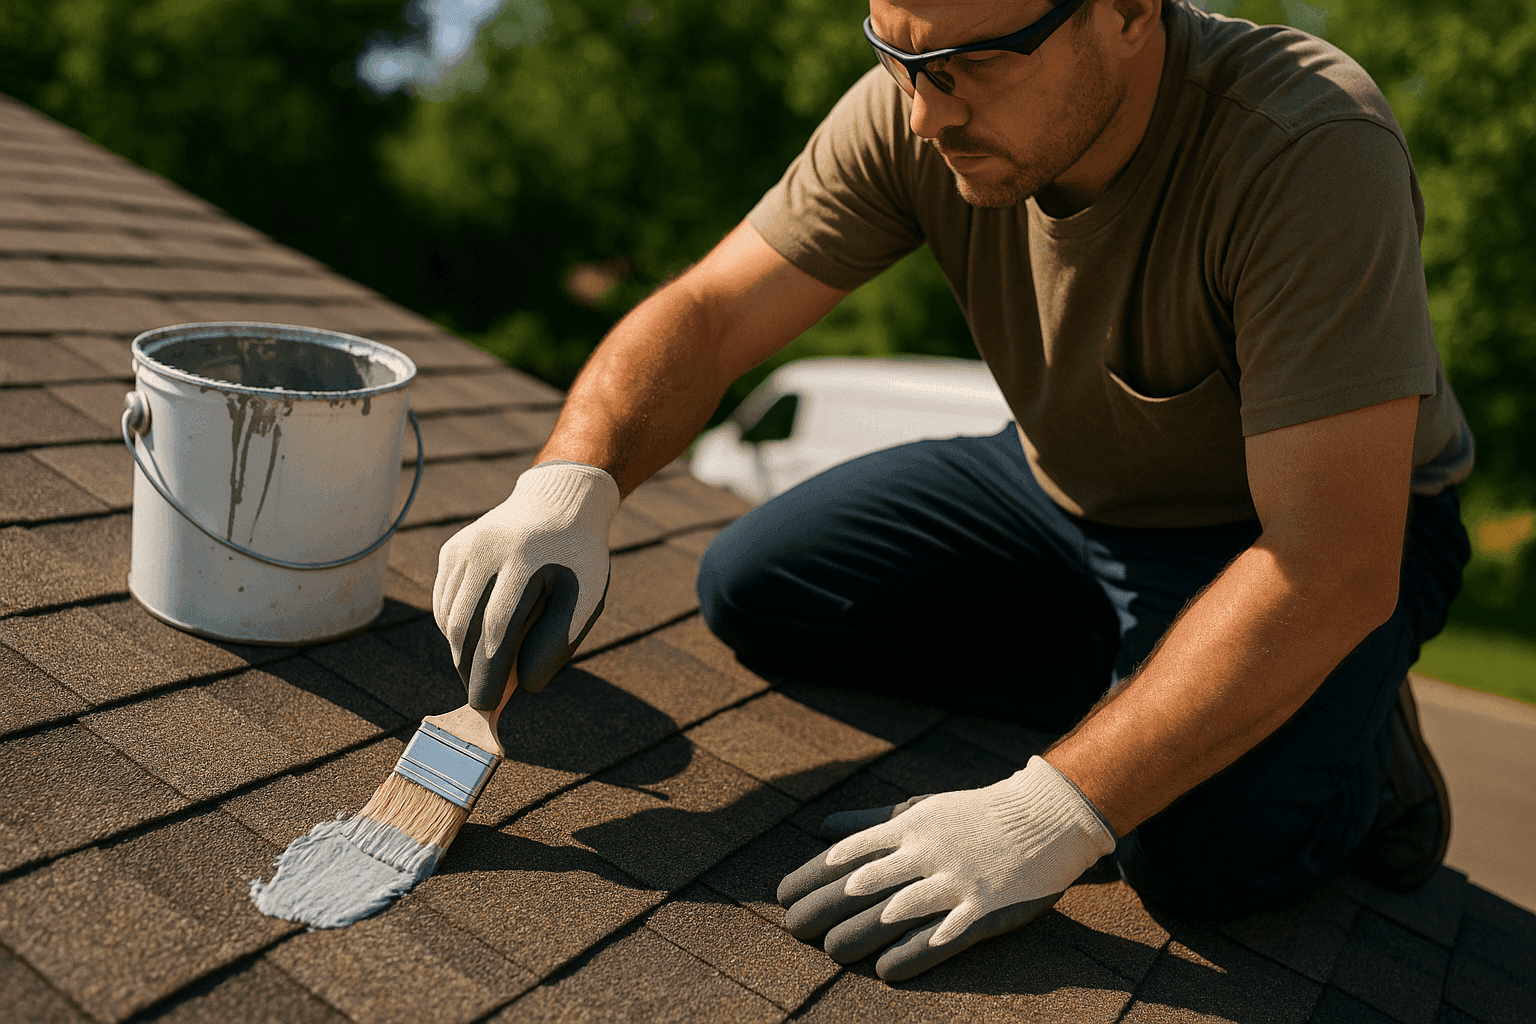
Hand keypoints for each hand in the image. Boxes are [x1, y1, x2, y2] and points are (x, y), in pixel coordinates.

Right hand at [433, 461, 619, 703]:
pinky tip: (475, 636)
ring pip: (450, 617)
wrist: (559, 501)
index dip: (488, 672)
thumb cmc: (578, 559)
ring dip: (461, 651)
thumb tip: (524, 686)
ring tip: (482, 668)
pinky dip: (455, 627)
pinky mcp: (452, 550)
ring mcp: (464, 549)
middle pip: (465, 627)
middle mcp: (486, 552)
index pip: (496, 629)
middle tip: (481, 697)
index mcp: (524, 562)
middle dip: (469, 670)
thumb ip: (557, 642)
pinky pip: (445, 601)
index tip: (486, 705)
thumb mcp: (586, 598)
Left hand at [776, 756, 1116, 981]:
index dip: (812, 876)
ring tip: (829, 951)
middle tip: (794, 928)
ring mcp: (956, 883)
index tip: (784, 895)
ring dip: (857, 935)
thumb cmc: (974, 816)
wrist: (1045, 817)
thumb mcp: (921, 809)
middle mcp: (927, 853)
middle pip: (862, 885)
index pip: (848, 852)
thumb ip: (870, 823)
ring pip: (894, 914)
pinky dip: (910, 955)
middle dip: (823, 907)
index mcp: (908, 827)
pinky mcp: (984, 911)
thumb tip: (822, 830)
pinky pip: (941, 937)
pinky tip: (884, 971)